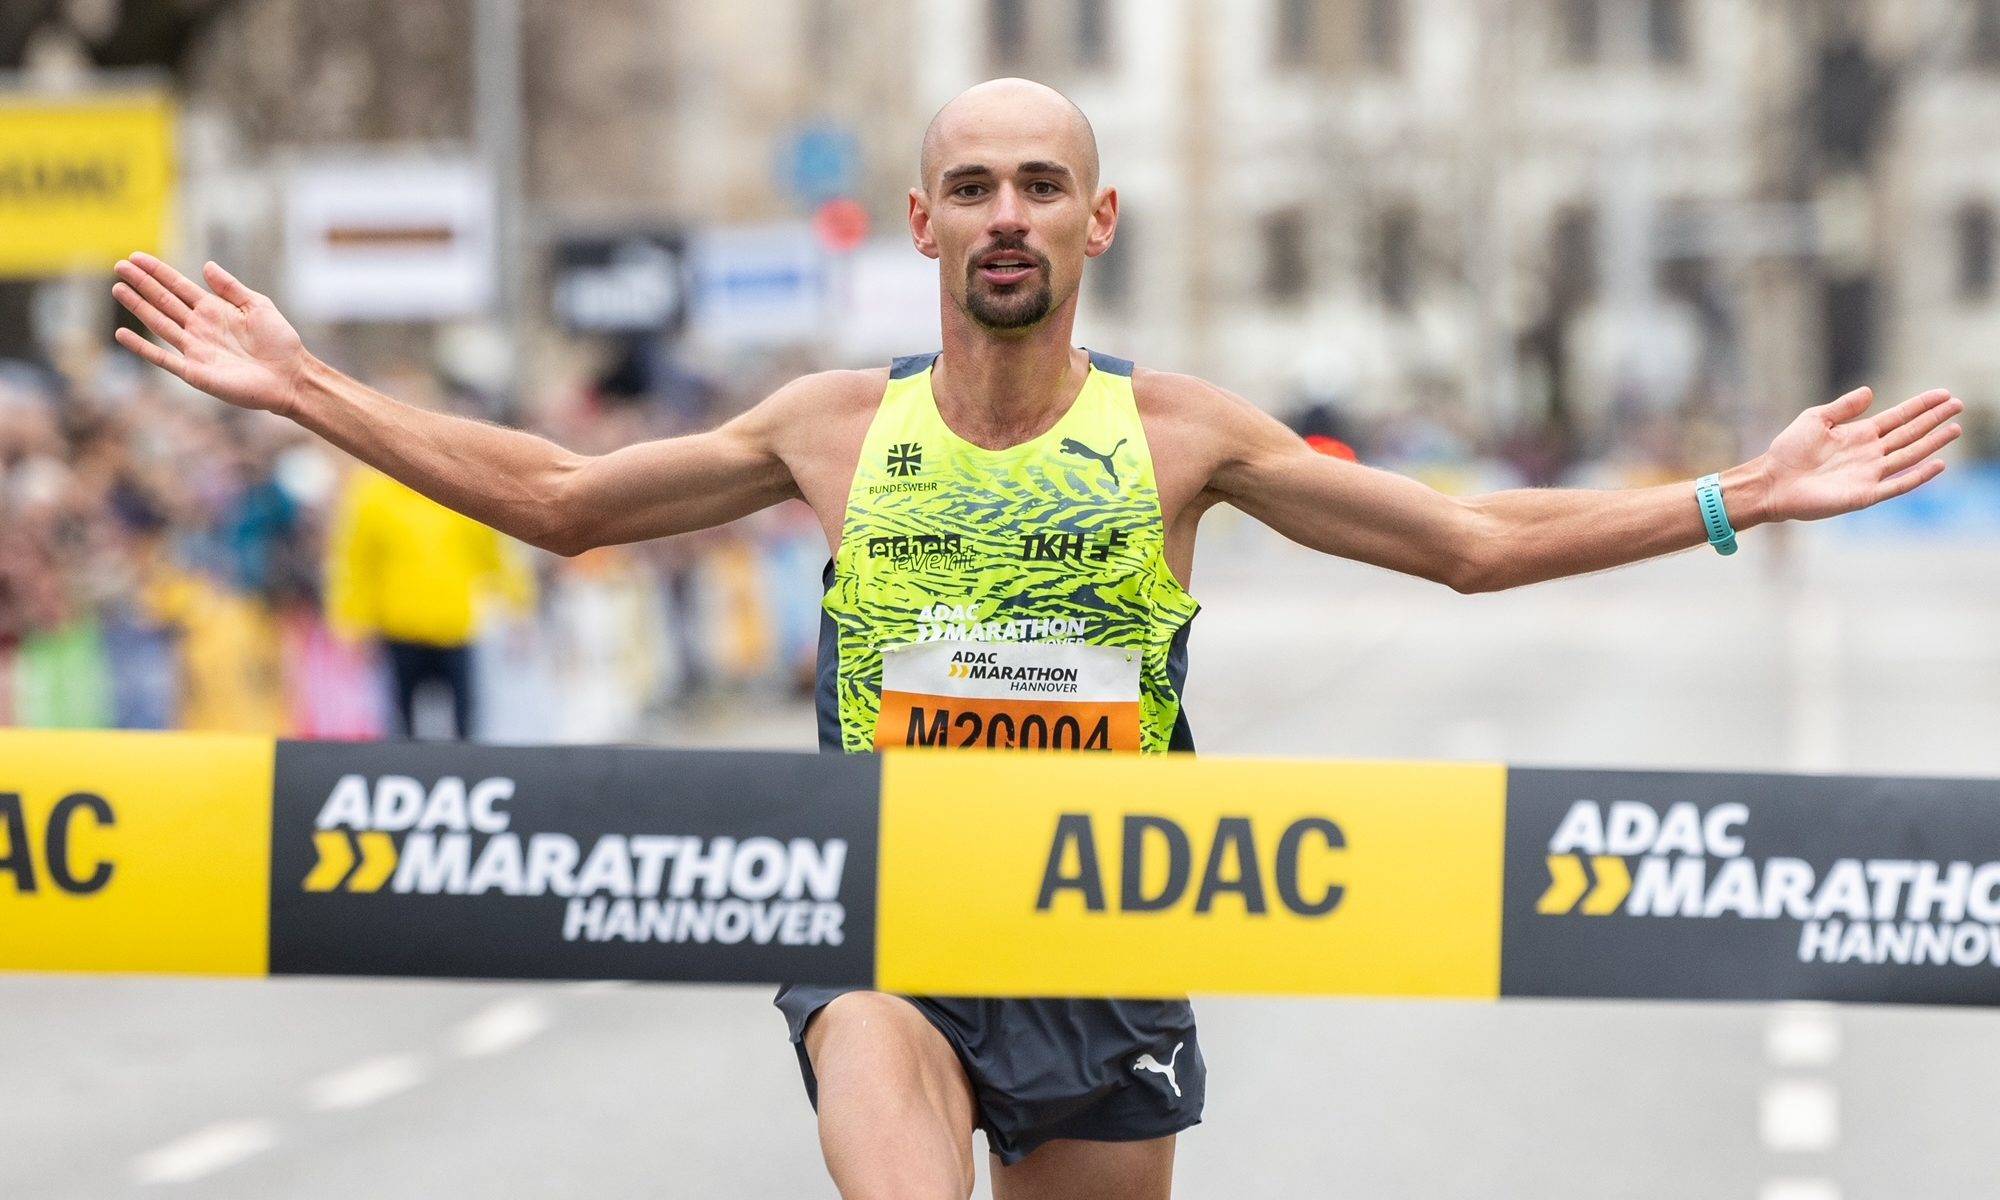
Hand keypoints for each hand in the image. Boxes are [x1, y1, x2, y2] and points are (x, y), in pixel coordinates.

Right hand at [111, 253, 309, 416]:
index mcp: (214, 310)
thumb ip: (231, 287)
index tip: (136, 257)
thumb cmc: (280, 342)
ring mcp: (195, 349)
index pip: (178, 287)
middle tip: (119, 266)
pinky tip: (122, 334)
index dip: (158, 272)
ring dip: (139, 307)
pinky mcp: (195, 372)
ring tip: (118, 289)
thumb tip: (207, 265)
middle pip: (164, 301)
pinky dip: (143, 347)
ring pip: (160, 324)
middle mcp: (199, 328)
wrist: (291, 376)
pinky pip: (163, 358)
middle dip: (142, 284)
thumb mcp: (258, 306)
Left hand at [1760, 386, 1962, 522]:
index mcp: (1859, 434)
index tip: (1943, 394)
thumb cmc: (1788, 451)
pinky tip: (1938, 464)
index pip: (1898, 417)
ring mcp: (1870, 474)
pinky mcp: (1865, 494)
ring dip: (1933, 443)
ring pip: (1910, 455)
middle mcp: (1870, 454)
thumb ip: (1843, 407)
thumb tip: (1870, 391)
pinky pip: (1898, 484)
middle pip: (1910, 433)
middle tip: (1959, 405)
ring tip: (1955, 428)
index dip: (1920, 406)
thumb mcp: (1816, 419)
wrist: (1772, 481)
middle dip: (1934, 420)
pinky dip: (1918, 476)